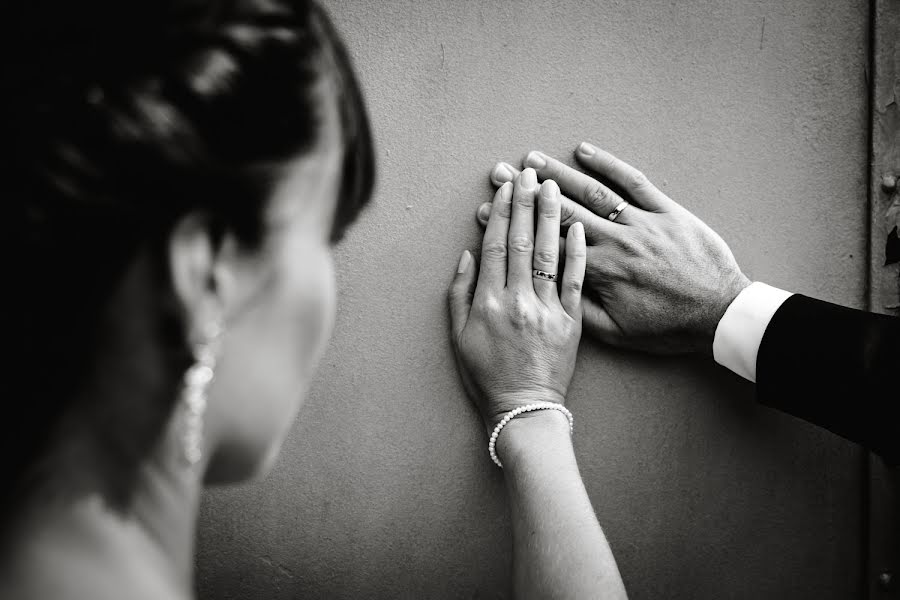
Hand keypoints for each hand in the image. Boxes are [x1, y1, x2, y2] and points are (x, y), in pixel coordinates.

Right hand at [449, 168, 586, 433]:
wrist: (523, 409)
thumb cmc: (487, 374)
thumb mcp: (458, 336)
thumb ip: (460, 292)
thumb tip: (468, 254)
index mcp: (489, 301)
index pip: (496, 246)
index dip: (501, 212)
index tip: (506, 186)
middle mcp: (518, 300)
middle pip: (523, 241)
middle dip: (525, 202)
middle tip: (529, 172)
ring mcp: (547, 309)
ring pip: (550, 254)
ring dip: (551, 216)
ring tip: (552, 186)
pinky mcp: (572, 322)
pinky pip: (576, 281)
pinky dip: (577, 252)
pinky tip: (578, 226)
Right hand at [479, 143, 750, 354]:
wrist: (720, 314)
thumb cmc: (667, 328)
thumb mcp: (617, 333)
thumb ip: (579, 309)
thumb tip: (546, 289)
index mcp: (600, 271)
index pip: (546, 243)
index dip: (514, 225)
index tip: (489, 210)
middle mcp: (616, 241)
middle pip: (562, 210)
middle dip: (527, 190)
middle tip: (501, 172)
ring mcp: (642, 222)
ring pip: (593, 192)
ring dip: (560, 173)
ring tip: (532, 158)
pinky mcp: (666, 211)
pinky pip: (633, 181)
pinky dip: (609, 164)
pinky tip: (584, 150)